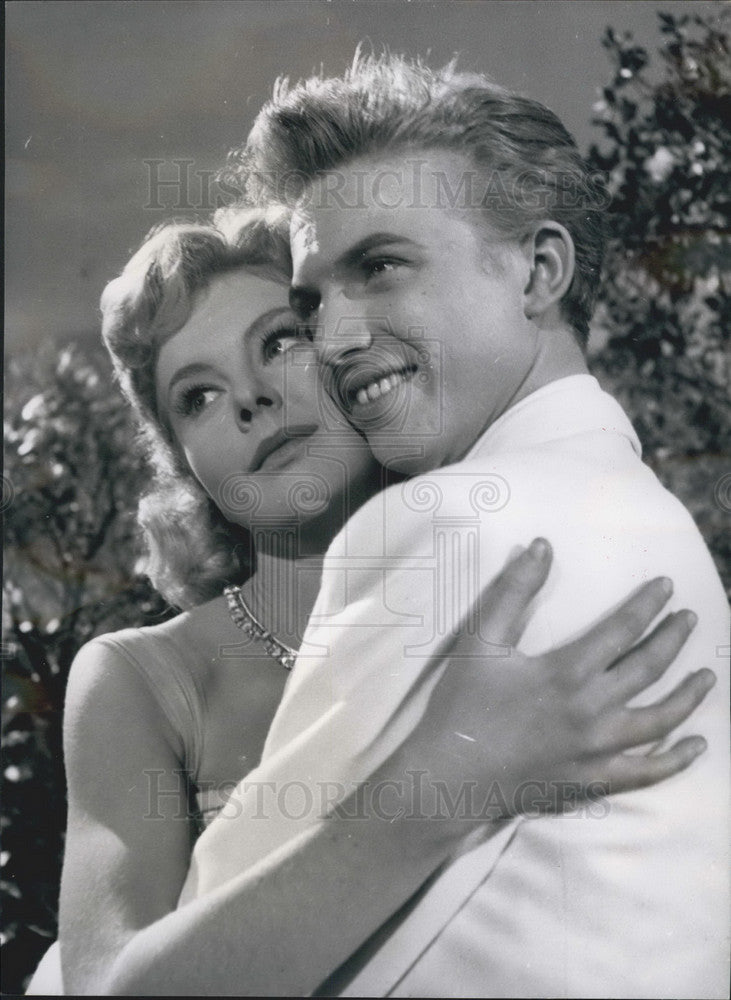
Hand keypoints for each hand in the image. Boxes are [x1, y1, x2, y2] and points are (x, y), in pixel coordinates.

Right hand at [407, 539, 713, 820]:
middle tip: (690, 618)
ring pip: (659, 719)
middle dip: (673, 638)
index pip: (622, 629)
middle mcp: (592, 710)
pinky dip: (676, 760)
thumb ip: (514, 591)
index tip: (667, 585)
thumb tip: (543, 546)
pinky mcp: (594, 781)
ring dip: (688, 695)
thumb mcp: (482, 640)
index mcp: (567, 672)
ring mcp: (597, 750)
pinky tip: (696, 747)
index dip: (647, 605)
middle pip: (648, 668)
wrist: (451, 775)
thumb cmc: (464, 704)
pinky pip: (647, 772)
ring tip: (707, 676)